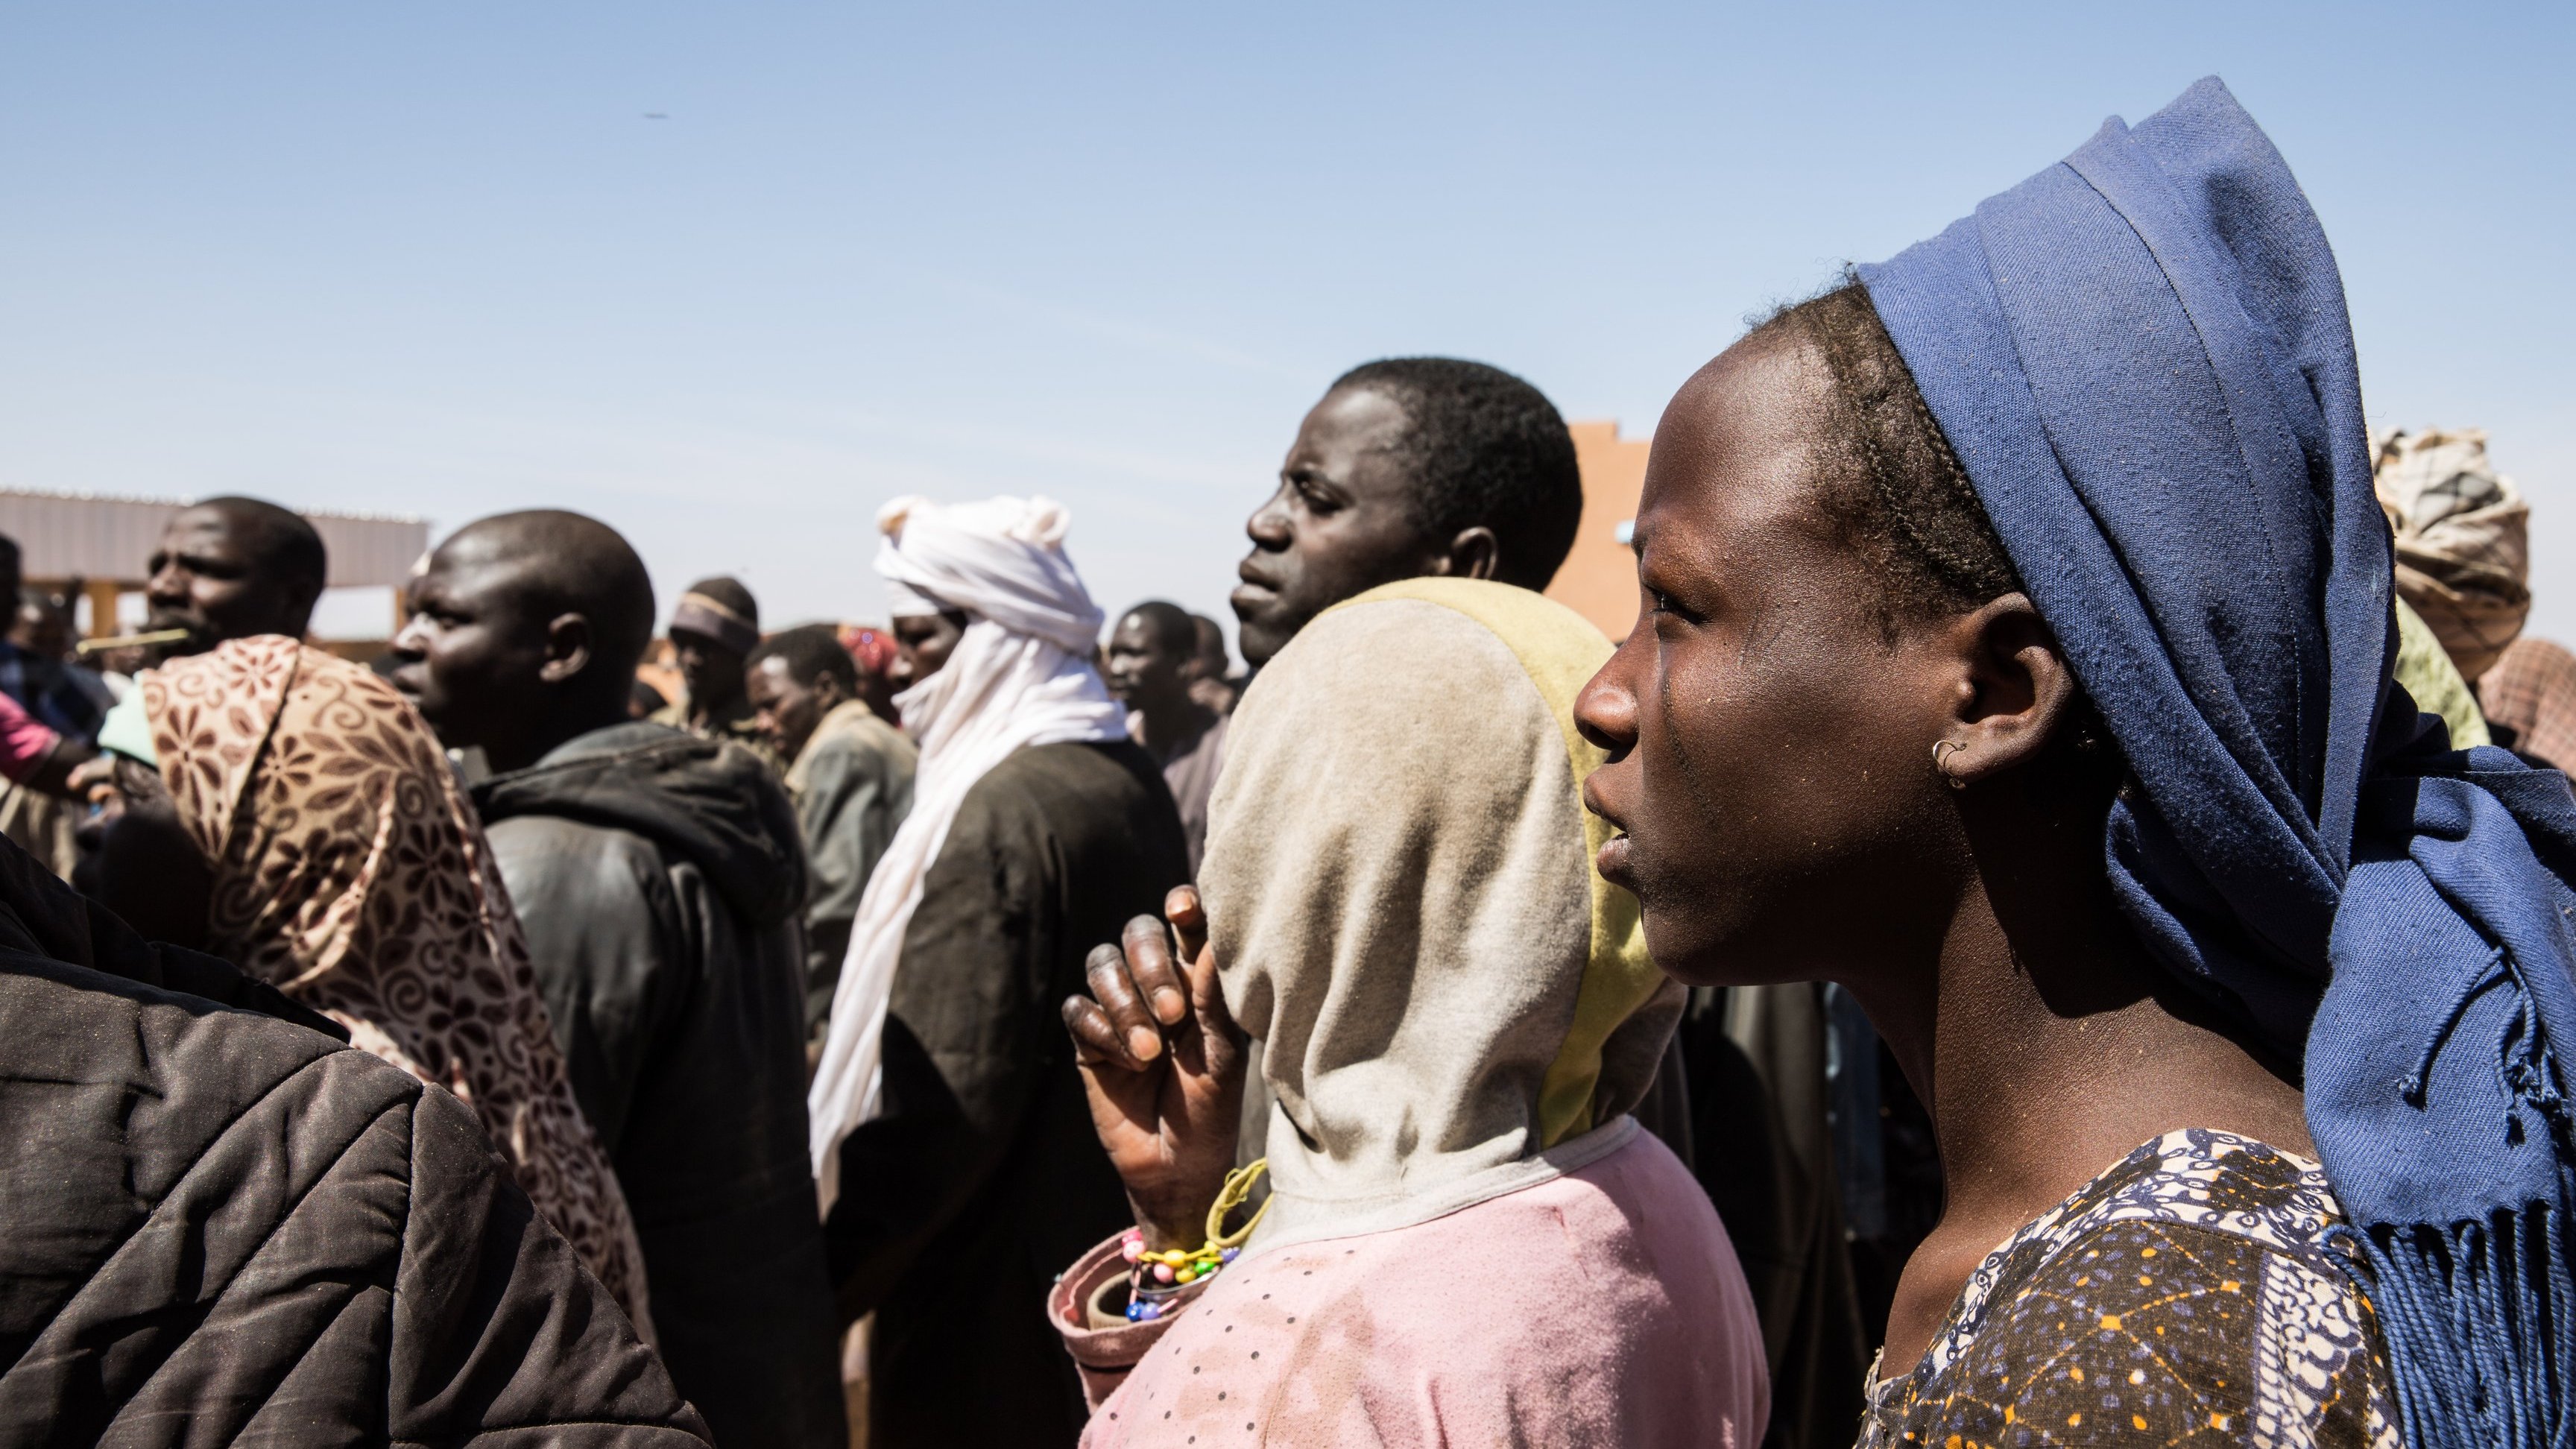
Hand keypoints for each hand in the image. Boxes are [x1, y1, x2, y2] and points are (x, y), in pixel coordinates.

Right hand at [1062, 885, 1245, 1249]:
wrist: (1178, 1167)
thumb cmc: (1213, 1109)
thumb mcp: (1223, 1056)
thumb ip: (1214, 997)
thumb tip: (1209, 940)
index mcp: (1198, 979)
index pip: (1186, 924)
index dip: (1182, 906)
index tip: (1182, 909)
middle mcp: (1157, 984)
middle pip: (1137, 933)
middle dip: (1151, 966)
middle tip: (1172, 1015)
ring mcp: (1119, 1010)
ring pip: (1102, 964)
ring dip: (1124, 1005)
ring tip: (1150, 1052)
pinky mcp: (1089, 1039)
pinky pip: (1079, 1010)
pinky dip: (1102, 1031)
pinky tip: (1128, 1063)